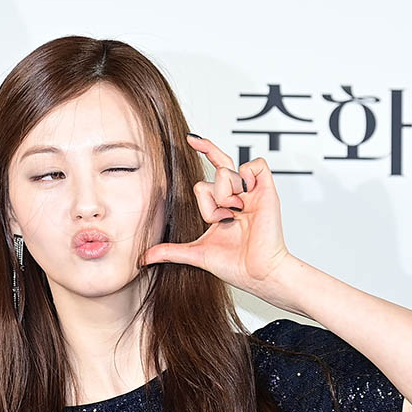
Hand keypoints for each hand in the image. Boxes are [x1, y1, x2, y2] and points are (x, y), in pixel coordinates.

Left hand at [142, 134, 293, 298]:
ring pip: (227, 171)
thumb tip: (144, 257)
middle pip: (214, 174)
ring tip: (235, 215)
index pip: (210, 174)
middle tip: (222, 219)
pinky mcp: (267, 190)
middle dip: (210, 200)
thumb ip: (170, 251)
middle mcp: (238, 196)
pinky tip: (246, 197)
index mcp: (224, 205)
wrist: (257, 273)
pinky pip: (255, 164)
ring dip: (225, 196)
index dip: (203, 160)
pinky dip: (247, 177)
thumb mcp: (195, 253)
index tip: (190, 139)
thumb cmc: (235, 264)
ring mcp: (253, 192)